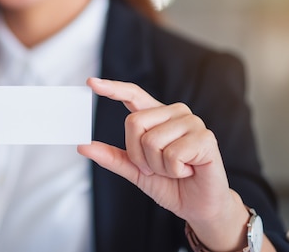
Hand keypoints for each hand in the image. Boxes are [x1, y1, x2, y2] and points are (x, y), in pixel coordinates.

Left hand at [78, 77, 260, 250]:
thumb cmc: (169, 184)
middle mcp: (175, 113)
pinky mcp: (205, 138)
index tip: (91, 82)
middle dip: (138, 155)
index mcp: (157, 116)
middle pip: (134, 123)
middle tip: (156, 168)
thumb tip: (83, 146)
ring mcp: (192, 123)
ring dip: (158, 166)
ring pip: (152, 141)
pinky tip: (188, 170)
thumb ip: (112, 157)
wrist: (197, 206)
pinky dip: (174, 170)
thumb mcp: (135, 170)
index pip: (133, 94)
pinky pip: (172, 154)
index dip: (113, 88)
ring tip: (176, 169)